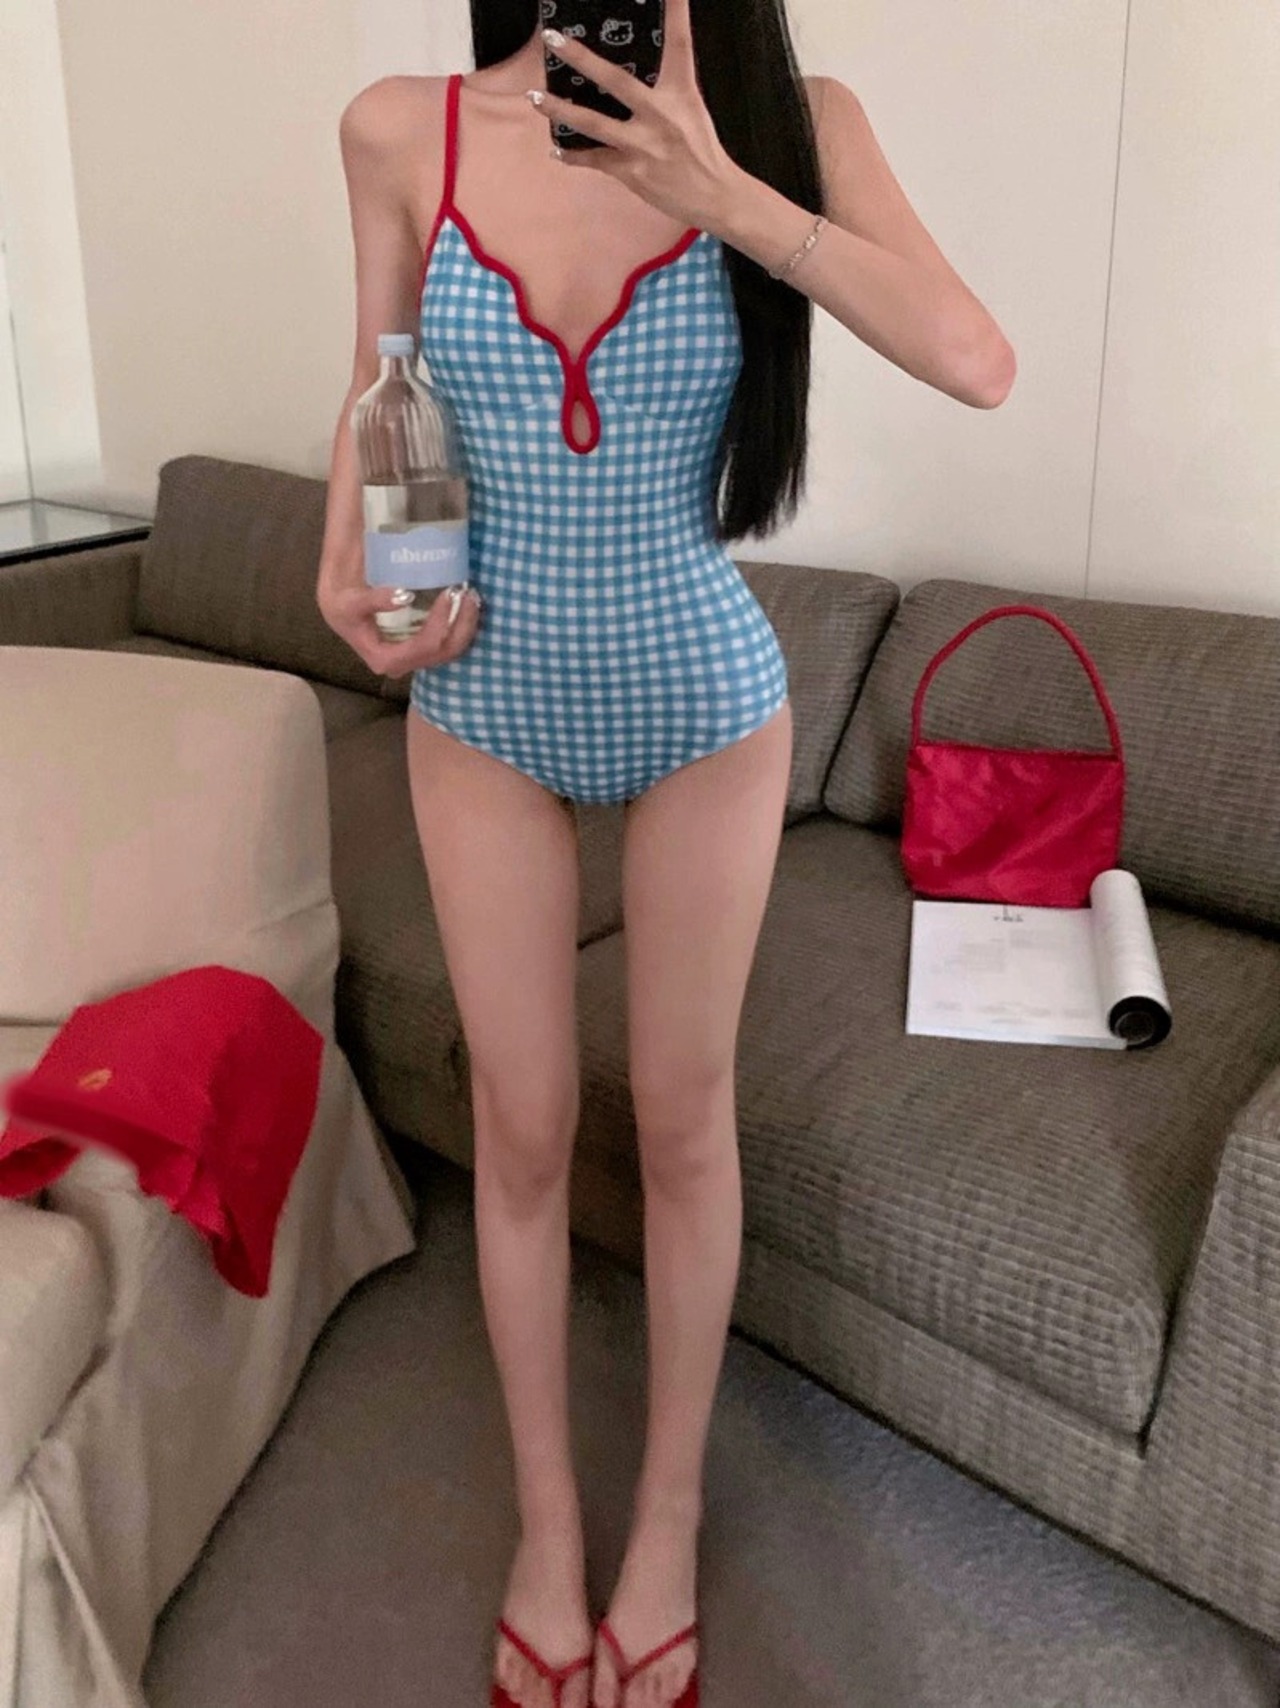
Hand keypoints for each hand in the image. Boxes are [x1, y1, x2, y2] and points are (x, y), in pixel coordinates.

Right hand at [316, 581, 482, 679]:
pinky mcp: (420, 647)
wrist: (337, 601)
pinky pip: (447, 641)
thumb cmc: (341, 601)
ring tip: (472, 596)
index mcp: (384, 659)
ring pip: (450, 649)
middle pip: (443, 652)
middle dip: (462, 624)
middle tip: (469, 593)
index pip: (423, 648)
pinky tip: (466, 604)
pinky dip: (460, 624)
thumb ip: (373, 600)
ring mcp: (413, 657)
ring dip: (466, 625)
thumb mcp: (350, 600)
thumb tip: (403, 597)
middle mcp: (402, 664)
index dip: (441, 624)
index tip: (448, 594)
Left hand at [533, 0, 740, 230]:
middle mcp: (659, 115)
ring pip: (592, 123)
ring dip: (559, 110)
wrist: (714, 196)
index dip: (675, 10)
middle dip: (581, 58)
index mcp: (680, 93)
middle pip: (615, 80)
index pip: (679, 44)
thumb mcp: (690, 108)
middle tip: (552, 37)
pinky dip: (573, 156)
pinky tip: (556, 150)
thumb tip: (629, 73)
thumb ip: (665, 87)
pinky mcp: (632, 171)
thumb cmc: (702, 150)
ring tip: (533, 97)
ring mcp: (642, 145)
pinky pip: (594, 161)